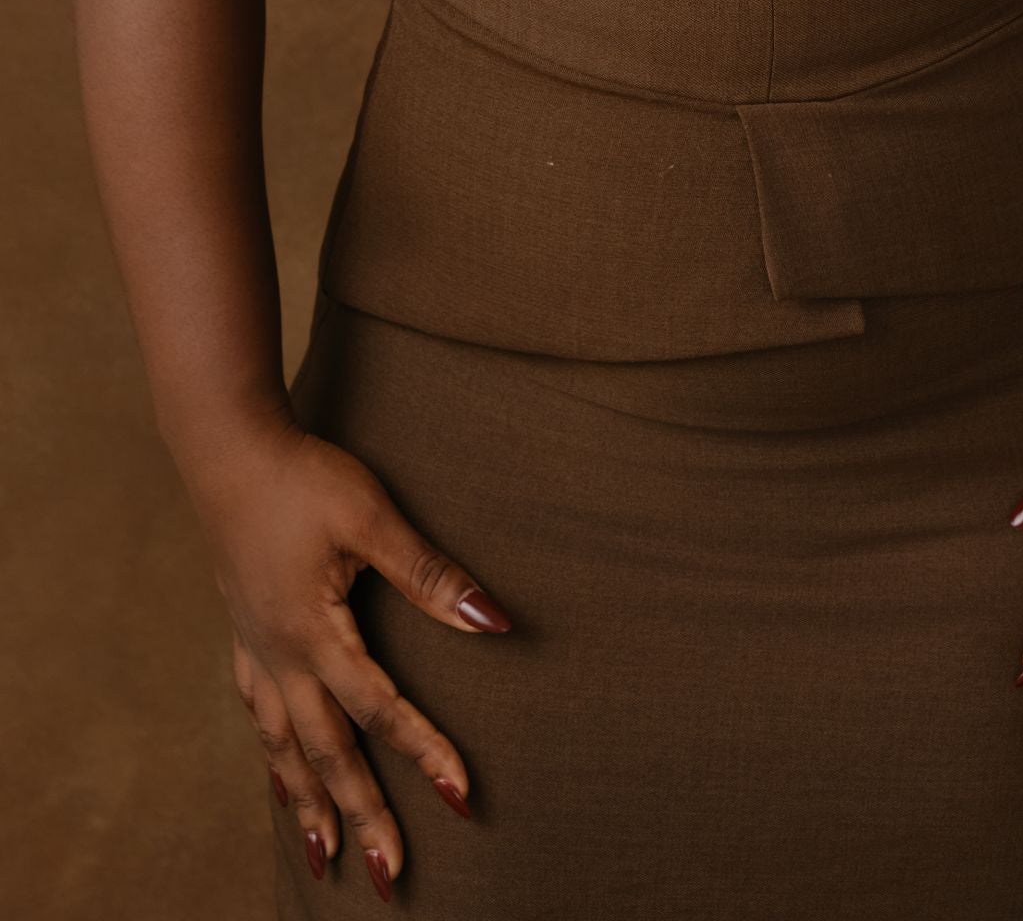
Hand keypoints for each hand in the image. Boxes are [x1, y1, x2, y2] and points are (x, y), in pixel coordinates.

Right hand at [187, 411, 511, 899]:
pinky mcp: (244, 629)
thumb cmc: (305, 476)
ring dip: (307, 803)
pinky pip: (257, 713)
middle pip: (325, 753)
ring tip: (323, 858)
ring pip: (282, 746)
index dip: (425, 753)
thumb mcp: (372, 517)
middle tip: (388, 876)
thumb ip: (429, 573)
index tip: (464, 798)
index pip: (380, 709)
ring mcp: (256, 646)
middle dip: (360, 816)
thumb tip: (493, 621)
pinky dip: (272, 755)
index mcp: (313, 633)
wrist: (228, 448)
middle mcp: (280, 654)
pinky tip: (278, 770)